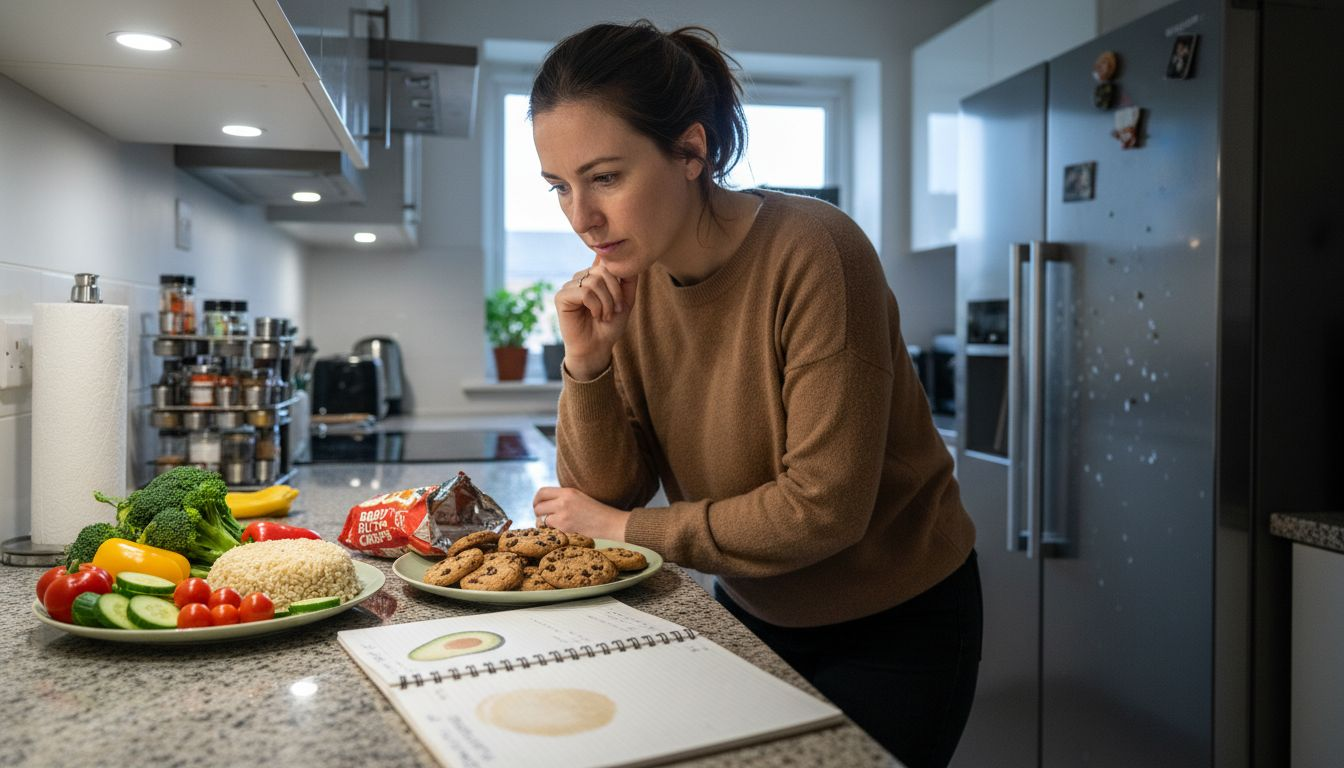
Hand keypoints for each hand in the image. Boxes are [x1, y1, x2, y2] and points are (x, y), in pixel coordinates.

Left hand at [532, 486, 629, 541]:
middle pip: (538, 505)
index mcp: (568, 491)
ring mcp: (563, 513)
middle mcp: (563, 500)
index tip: (537, 505)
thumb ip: (563, 497)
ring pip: (541, 517)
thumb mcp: (579, 497)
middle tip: (542, 518)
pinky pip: (548, 527)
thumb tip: (545, 503)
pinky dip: (551, 530)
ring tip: (551, 525)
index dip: (536, 500)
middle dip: (537, 513)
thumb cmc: (596, 511)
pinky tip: (559, 530)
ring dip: (542, 523)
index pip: (542, 492)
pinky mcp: (565, 525)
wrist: (609, 522)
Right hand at [555, 257, 637, 379]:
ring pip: (594, 282)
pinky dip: (595, 306)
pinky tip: (595, 315)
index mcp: (594, 275)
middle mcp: (581, 277)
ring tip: (605, 316)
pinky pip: (584, 292)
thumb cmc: (609, 326)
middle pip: (602, 271)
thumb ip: (628, 280)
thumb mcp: (625, 300)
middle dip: (615, 293)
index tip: (621, 301)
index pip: (607, 262)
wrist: (597, 347)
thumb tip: (629, 260)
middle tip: (615, 310)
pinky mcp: (561, 296)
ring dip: (606, 302)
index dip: (618, 279)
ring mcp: (570, 286)